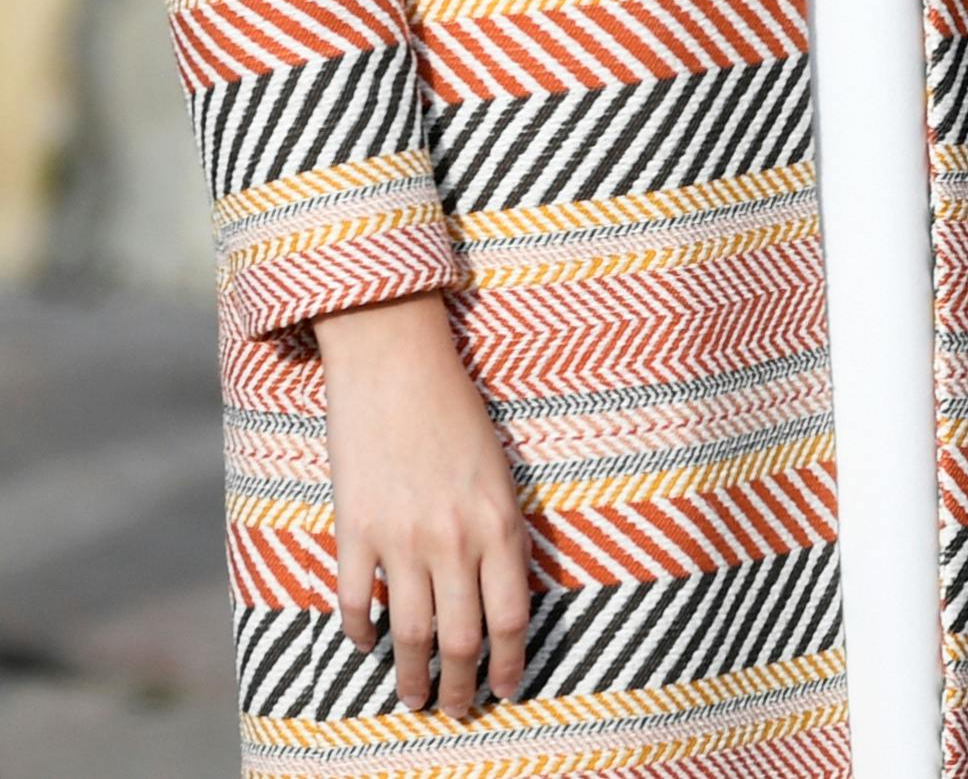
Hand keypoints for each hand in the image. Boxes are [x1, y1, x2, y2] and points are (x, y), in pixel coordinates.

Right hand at [317, 292, 528, 718]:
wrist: (394, 358)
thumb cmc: (455, 407)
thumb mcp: (497, 469)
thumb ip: (501, 531)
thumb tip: (502, 595)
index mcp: (498, 522)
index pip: (512, 618)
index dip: (509, 664)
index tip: (505, 689)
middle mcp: (453, 539)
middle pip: (461, 640)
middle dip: (459, 688)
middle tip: (455, 711)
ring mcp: (401, 538)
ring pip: (410, 635)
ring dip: (411, 677)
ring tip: (411, 698)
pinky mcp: (354, 529)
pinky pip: (358, 603)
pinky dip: (362, 633)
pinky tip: (367, 645)